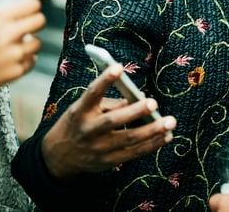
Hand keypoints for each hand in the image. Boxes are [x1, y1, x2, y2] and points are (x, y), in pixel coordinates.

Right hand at [0, 0, 46, 91]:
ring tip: (22, 46)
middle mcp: (10, 34)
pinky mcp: (15, 71)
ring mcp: (14, 54)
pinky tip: (17, 61)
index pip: (32, 5)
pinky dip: (26, 62)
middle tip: (31, 27)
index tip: (32, 10)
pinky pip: (30, 63)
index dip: (33, 7)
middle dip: (36, 23)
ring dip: (30, 45)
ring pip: (37, 44)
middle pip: (40, 21)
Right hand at [41, 63, 177, 179]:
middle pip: (113, 120)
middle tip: (153, 103)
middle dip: (135, 112)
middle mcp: (88, 130)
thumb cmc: (78, 123)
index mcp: (80, 111)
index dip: (105, 80)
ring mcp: (98, 148)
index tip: (118, 67)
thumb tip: (140, 99)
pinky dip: (152, 145)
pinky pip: (134, 153)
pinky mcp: (108, 161)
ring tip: (170, 122)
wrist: (58, 156)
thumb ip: (110, 103)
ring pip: (129, 139)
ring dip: (152, 131)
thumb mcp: (84, 109)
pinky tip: (166, 137)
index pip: (92, 93)